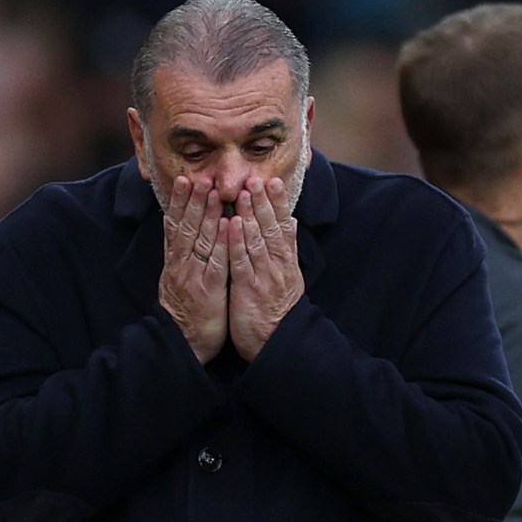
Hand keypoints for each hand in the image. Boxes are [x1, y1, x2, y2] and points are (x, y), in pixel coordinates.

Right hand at [159, 176, 229, 363]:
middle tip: (198, 176)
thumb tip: (180, 229)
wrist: (181, 343)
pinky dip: (222, 243)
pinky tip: (229, 226)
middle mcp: (181, 265)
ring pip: (199, 240)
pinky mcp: (207, 290)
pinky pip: (216, 263)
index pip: (176, 225)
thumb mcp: (178, 279)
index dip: (181, 202)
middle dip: (193, 200)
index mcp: (175, 261)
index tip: (185, 180)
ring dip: (206, 215)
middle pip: (186, 227)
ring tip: (212, 192)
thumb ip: (181, 255)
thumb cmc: (185, 311)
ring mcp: (193, 277)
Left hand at [228, 177, 303, 360]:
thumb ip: (285, 251)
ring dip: (251, 215)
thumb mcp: (286, 278)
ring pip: (258, 240)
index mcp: (285, 262)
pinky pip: (242, 262)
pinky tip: (232, 224)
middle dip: (264, 202)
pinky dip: (237, 242)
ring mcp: (264, 277)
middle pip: (271, 228)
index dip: (278, 204)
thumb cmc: (277, 311)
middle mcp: (277, 266)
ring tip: (246, 192)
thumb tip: (289, 223)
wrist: (277, 343)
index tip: (272, 182)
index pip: (282, 227)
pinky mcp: (249, 290)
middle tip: (257, 178)